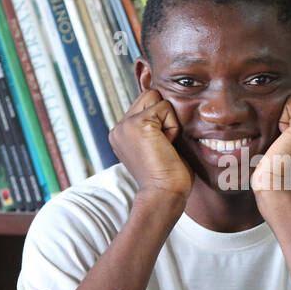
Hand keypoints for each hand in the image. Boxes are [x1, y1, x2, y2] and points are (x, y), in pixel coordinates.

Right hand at [109, 89, 193, 206]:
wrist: (164, 194)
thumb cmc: (169, 176)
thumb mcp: (157, 145)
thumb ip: (155, 125)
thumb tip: (165, 102)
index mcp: (121, 134)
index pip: (145, 104)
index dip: (161, 119)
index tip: (161, 146)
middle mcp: (118, 128)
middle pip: (149, 95)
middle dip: (163, 115)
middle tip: (163, 144)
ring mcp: (125, 125)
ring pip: (155, 97)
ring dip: (168, 120)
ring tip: (164, 144)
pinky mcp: (137, 123)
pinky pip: (165, 107)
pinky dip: (172, 126)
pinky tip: (166, 145)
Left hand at [252, 93, 290, 209]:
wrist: (277, 195)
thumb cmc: (275, 178)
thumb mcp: (289, 151)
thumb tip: (280, 113)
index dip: (286, 122)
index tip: (282, 146)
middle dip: (284, 117)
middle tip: (280, 145)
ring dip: (281, 116)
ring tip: (281, 142)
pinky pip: (290, 101)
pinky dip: (278, 115)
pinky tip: (279, 138)